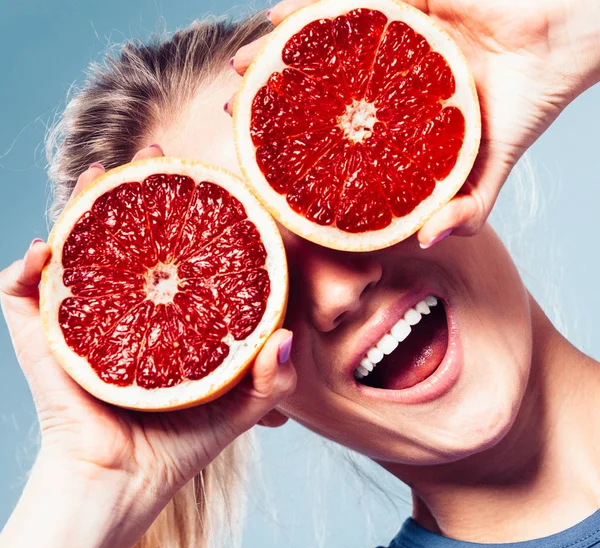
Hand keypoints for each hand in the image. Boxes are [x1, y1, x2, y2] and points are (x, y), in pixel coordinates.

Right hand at [0, 144, 296, 500]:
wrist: (126, 485)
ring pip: (77, 251)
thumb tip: (288, 337)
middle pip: (127, 236)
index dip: (189, 213)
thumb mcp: (240, 407)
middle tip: (157, 154)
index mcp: (166, 317)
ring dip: (82, 208)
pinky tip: (45, 250)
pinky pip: (21, 298)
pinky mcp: (45, 341)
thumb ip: (271, 378)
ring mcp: (81, 321)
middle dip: (138, 190)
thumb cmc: (181, 446)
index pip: (176, 252)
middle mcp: (125, 309)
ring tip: (100, 174)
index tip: (208, 180)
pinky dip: (24, 271)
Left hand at [230, 0, 599, 246]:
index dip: (295, 144)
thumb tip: (429, 242)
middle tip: (237, 113)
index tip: (262, 158)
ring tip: (243, 68)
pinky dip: (315, 6)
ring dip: (278, 53)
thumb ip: (465, 209)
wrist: (564, 41)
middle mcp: (385, 74)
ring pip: (322, 41)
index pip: (333, 128)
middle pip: (317, 85)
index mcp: (394, 112)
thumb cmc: (526, 102)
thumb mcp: (486, 170)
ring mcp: (391, 34)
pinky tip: (279, 17)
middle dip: (273, 99)